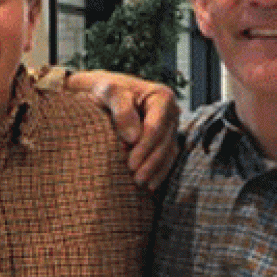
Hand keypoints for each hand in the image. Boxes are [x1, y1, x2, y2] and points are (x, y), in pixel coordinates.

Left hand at [68, 70, 180, 189]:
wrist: (104, 94)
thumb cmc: (105, 91)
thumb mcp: (107, 92)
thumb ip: (120, 109)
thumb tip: (132, 137)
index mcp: (161, 97)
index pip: (156, 127)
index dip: (144, 147)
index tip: (130, 164)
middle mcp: (171, 112)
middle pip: (164, 142)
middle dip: (150, 162)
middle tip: (135, 180)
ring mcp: (170, 127)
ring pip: (168, 152)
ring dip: (155, 170)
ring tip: (141, 184)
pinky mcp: (166, 139)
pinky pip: (167, 158)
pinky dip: (159, 171)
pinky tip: (150, 185)